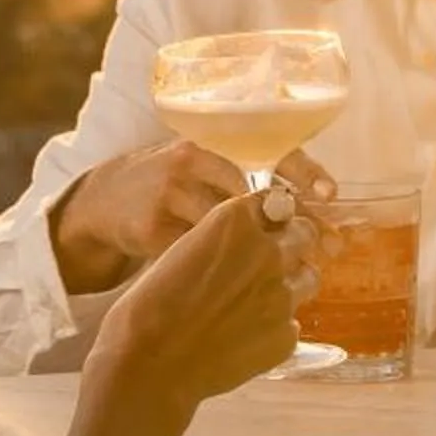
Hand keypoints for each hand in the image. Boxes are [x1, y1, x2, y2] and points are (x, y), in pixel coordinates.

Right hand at [52, 142, 334, 294]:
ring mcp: (168, 195)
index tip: (330, 196)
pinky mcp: (151, 231)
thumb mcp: (207, 170)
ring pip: (229, 232)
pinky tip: (240, 293)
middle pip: (255, 194)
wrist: (104, 203)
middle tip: (329, 248)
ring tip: (286, 278)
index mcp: (211, 142)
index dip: (302, 172)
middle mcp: (191, 162)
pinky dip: (225, 278)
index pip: (266, 151)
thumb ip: (254, 180)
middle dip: (296, 225)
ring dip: (265, 260)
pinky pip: (201, 261)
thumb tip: (322, 203)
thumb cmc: (174, 188)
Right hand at [90, 192, 318, 416]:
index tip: (267, 226)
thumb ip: (222, 238)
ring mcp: (281, 294)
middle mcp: (267, 250)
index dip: (270, 217)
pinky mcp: (286, 334)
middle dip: (291, 243)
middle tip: (269, 262)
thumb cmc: (150, 307)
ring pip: (307, 277)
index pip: (275, 202)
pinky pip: (292, 321)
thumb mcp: (181, 250)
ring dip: (290, 283)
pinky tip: (244, 336)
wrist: (149, 365)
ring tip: (256, 302)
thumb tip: (249, 238)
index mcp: (235, 220)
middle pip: (304, 233)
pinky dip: (275, 326)